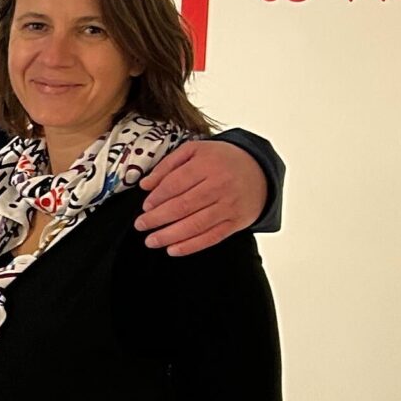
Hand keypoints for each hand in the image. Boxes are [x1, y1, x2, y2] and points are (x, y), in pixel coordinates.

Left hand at [136, 141, 268, 255]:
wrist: (259, 170)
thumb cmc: (221, 160)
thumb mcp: (195, 150)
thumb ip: (168, 164)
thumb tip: (145, 184)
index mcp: (207, 165)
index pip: (175, 184)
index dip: (157, 198)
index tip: (145, 206)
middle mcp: (219, 185)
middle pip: (183, 206)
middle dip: (157, 218)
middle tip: (140, 225)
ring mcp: (229, 206)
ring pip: (195, 225)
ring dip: (169, 236)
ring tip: (151, 240)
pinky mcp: (236, 222)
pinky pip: (211, 237)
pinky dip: (191, 246)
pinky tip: (173, 249)